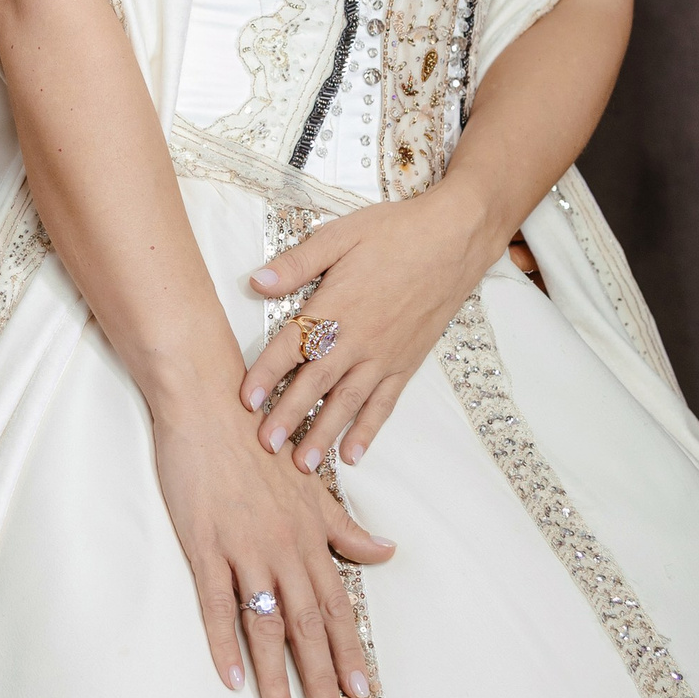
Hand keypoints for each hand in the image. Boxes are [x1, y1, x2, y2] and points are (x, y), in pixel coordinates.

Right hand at [152, 404, 393, 697]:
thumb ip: (345, 527)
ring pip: (266, 624)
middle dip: (321, 677)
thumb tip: (388, 552)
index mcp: (309, 536)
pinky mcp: (205, 545)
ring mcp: (243, 549)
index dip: (349, 650)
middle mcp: (283, 548)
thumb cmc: (257, 440)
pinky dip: (224, 643)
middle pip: (307, 625)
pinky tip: (232, 678)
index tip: (361, 691)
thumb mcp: (311, 485)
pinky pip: (217, 603)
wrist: (209, 403)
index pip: (336, 605)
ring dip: (276, 675)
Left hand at [242, 185, 499, 471]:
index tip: (244, 401)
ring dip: (322, 434)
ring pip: (347, 403)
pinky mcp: (406, 364)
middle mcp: (357, 339)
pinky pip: (383, 404)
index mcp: (335, 307)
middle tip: (265, 448)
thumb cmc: (395, 233)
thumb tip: (256, 281)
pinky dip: (367, 431)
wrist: (455, 240)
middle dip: (287, 417)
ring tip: (302, 464)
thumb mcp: (339, 235)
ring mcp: (384, 356)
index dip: (266, 374)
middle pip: (314, 384)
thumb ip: (297, 263)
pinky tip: (351, 455)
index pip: (291, 346)